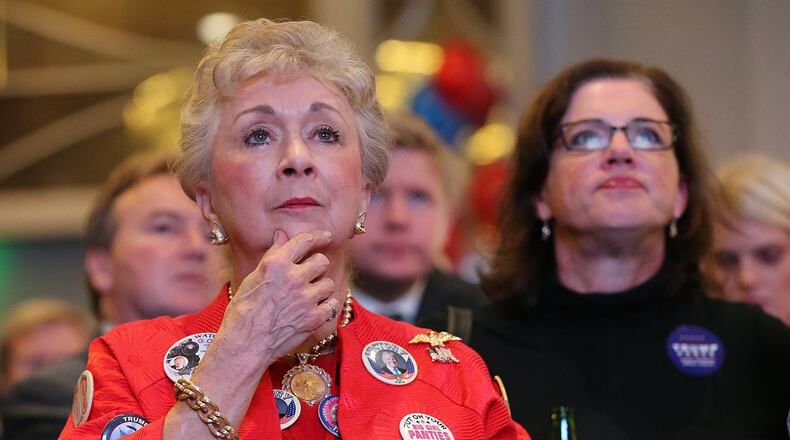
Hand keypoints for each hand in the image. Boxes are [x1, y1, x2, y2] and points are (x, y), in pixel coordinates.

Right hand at [217, 229, 338, 365]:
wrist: (245, 344)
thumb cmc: (243, 311)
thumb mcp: (253, 278)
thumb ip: (272, 255)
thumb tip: (281, 235)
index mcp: (276, 264)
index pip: (304, 241)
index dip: (318, 236)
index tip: (325, 236)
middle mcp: (294, 278)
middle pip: (322, 261)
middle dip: (318, 266)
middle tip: (310, 275)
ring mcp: (306, 298)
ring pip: (328, 283)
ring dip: (321, 288)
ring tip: (308, 297)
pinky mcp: (314, 318)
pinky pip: (332, 305)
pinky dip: (325, 307)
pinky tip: (314, 310)